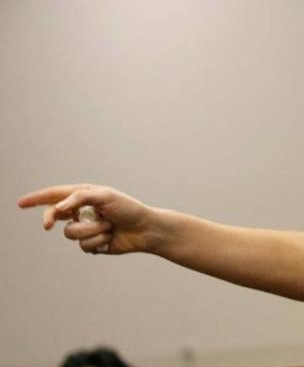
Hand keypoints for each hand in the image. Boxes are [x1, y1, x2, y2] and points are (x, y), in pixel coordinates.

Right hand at [18, 184, 153, 254]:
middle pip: (55, 216)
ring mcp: (85, 228)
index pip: (56, 195)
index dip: (37, 199)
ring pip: (70, 233)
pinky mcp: (91, 243)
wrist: (144, 229)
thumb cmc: (128, 208)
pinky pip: (83, 246)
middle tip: (47, 225)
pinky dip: (97, 241)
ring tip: (107, 226)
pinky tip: (110, 237)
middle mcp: (82, 211)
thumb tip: (58, 207)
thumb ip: (79, 197)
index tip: (21, 203)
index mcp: (85, 195)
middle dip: (51, 219)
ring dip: (90, 230)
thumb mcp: (105, 196)